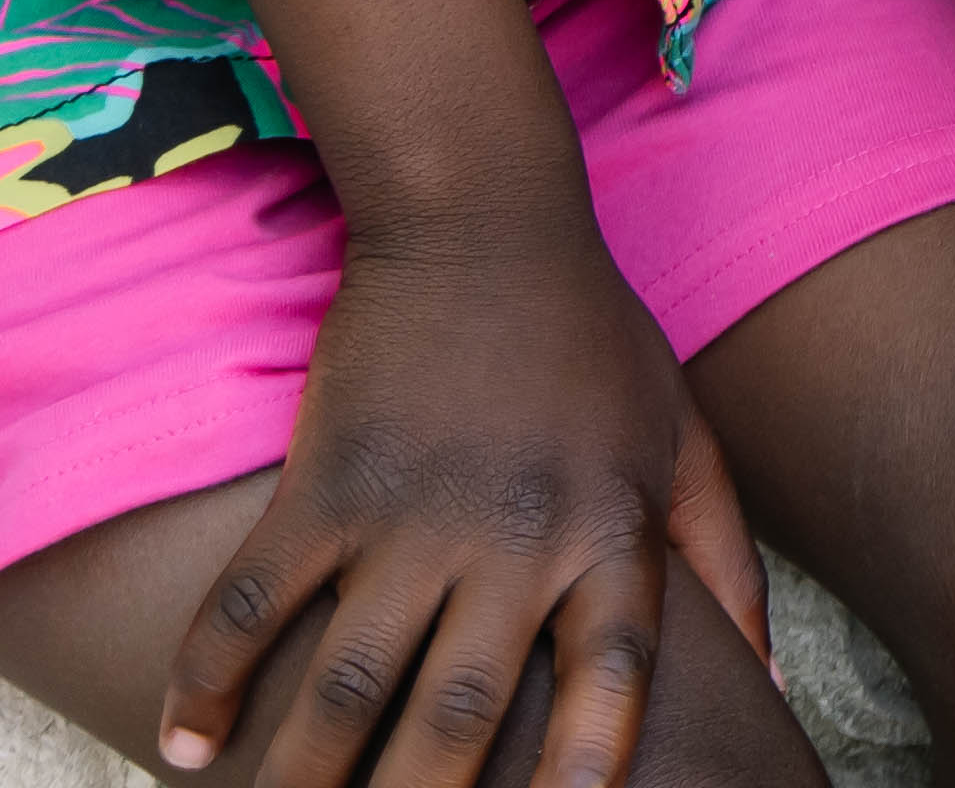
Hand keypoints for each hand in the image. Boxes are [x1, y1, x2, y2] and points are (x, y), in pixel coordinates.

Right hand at [157, 213, 759, 787]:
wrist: (483, 222)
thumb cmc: (594, 342)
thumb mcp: (684, 438)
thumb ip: (724, 562)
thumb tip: (770, 678)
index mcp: (608, 532)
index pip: (614, 672)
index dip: (592, 760)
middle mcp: (514, 535)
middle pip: (461, 711)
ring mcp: (411, 511)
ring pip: (345, 682)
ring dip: (302, 774)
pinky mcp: (324, 482)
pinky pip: (252, 601)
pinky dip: (206, 681)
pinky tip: (184, 749)